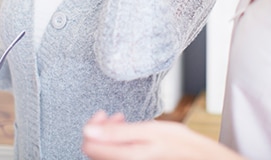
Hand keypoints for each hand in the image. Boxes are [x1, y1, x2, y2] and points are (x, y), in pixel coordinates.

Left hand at [82, 111, 244, 159]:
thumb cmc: (182, 147)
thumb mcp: (150, 131)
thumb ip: (117, 132)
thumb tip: (87, 130)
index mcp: (124, 157)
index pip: (88, 145)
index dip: (92, 126)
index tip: (104, 114)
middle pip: (95, 150)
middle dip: (102, 129)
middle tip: (117, 116)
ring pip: (106, 153)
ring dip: (111, 135)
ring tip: (125, 123)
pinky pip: (118, 156)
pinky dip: (120, 144)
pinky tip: (131, 136)